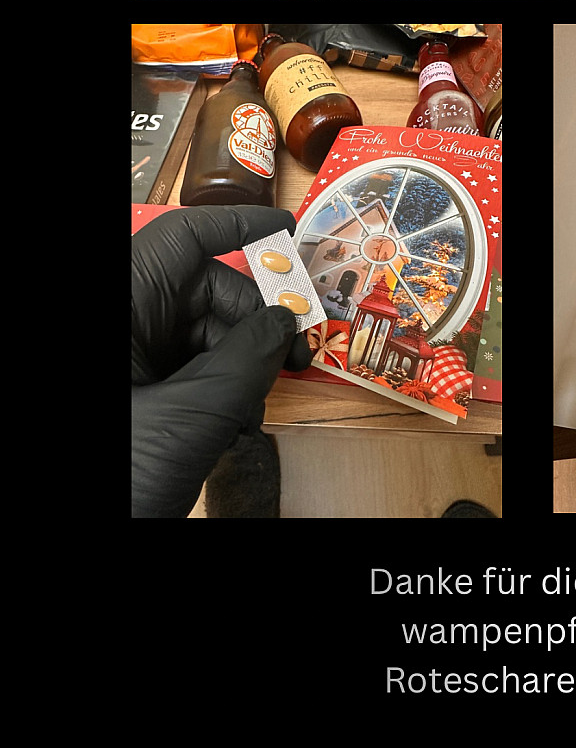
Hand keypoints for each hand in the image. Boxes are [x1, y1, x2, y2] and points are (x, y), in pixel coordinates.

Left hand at [132, 206, 311, 517]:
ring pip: (200, 331)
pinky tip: (231, 425)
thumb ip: (247, 360)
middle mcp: (124, 322)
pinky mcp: (134, 392)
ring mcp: (127, 359)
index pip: (183, 237)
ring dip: (240, 363)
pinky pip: (187, 367)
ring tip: (252, 410)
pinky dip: (219, 387)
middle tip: (293, 355)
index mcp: (123, 306)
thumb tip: (285, 323)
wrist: (93, 540)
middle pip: (202, 289)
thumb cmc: (121, 475)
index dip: (236, 225)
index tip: (287, 231)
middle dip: (253, 318)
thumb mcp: (194, 414)